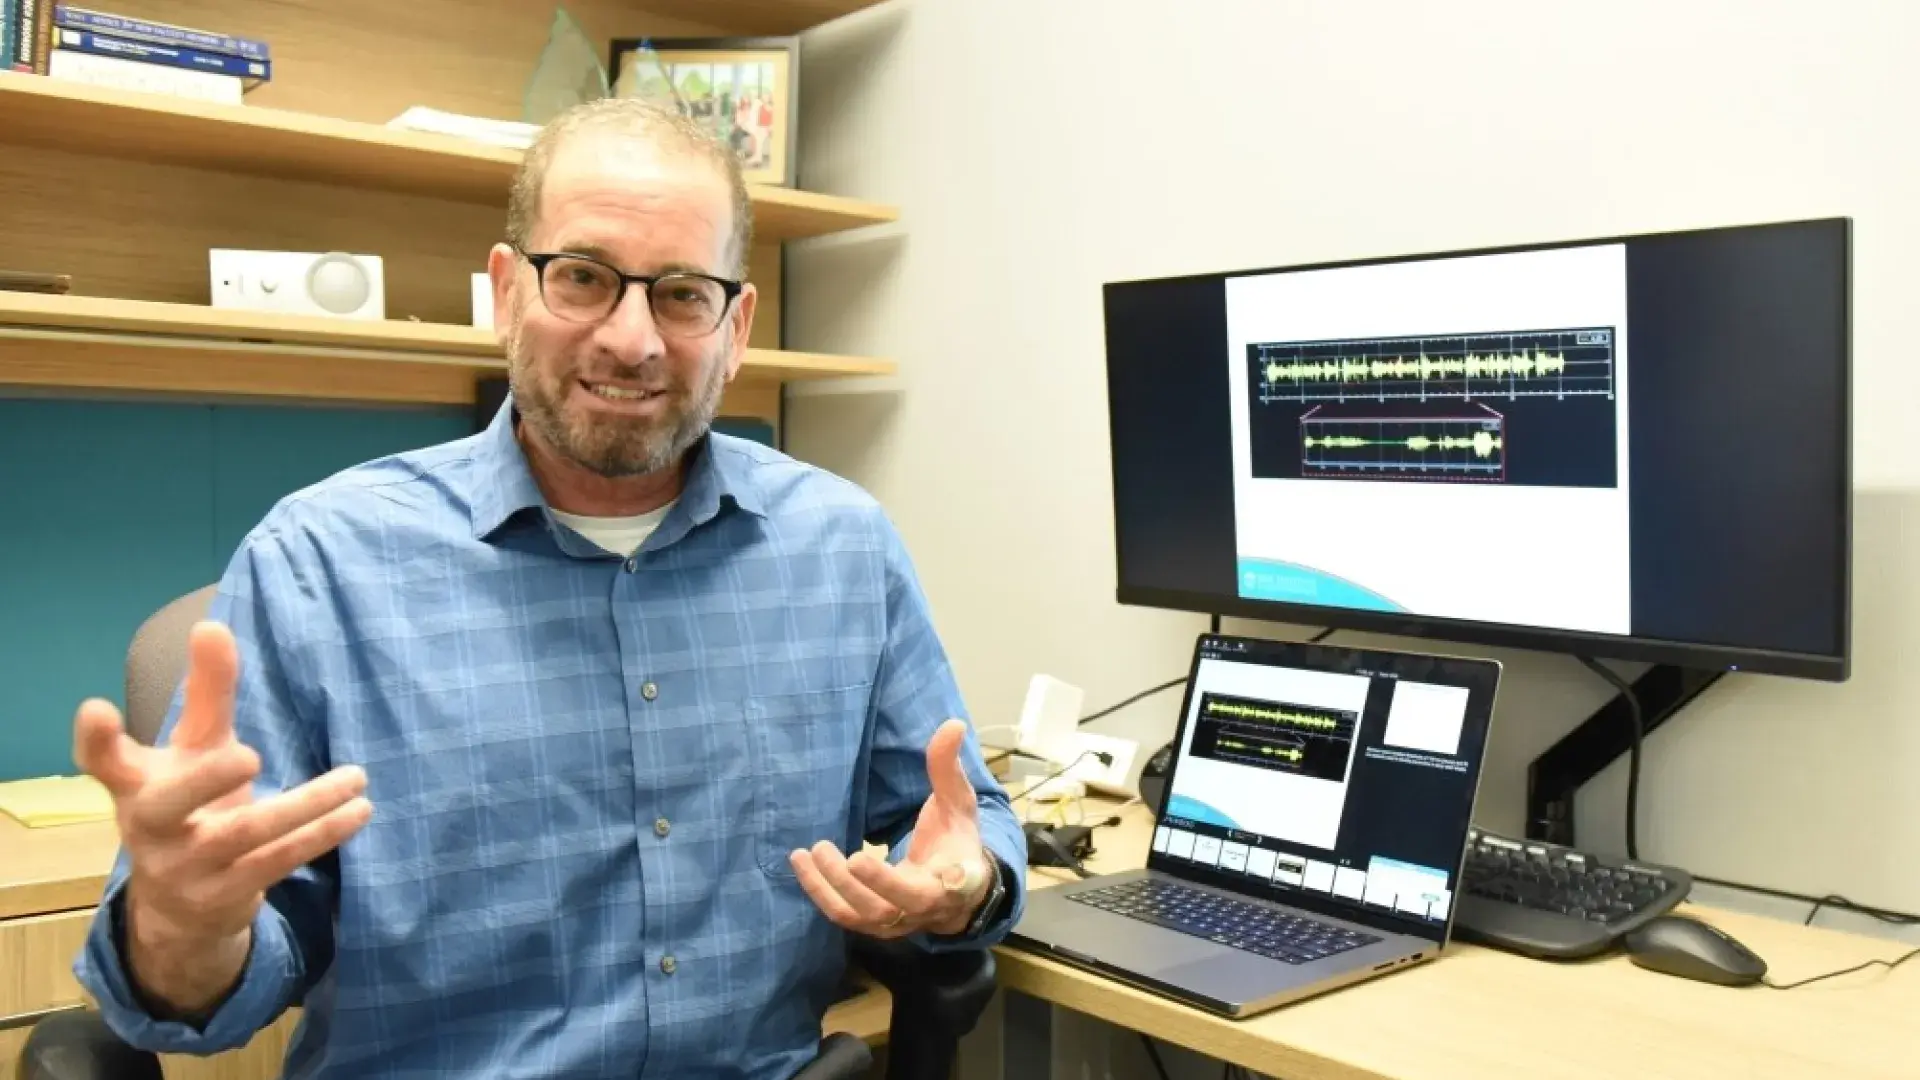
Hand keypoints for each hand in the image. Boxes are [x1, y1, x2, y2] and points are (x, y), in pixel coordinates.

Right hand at [73, 621, 371, 1012]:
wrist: (182, 906)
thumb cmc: (191, 805)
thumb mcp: (195, 748)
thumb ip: (206, 693)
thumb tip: (212, 625)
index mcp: (135, 785)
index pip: (102, 761)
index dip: (95, 739)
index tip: (96, 708)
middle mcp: (149, 828)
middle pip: (165, 806)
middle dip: (205, 779)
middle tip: (250, 755)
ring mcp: (184, 868)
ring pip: (244, 834)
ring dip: (306, 805)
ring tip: (355, 776)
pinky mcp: (224, 896)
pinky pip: (277, 862)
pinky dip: (320, 834)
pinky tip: (359, 809)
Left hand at [790, 718, 994, 938]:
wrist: (956, 892)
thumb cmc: (956, 840)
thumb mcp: (958, 802)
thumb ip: (947, 768)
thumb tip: (952, 724)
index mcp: (955, 879)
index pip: (948, 886)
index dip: (933, 881)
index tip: (910, 866)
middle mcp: (924, 908)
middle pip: (893, 907)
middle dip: (867, 883)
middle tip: (834, 850)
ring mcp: (897, 921)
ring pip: (862, 915)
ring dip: (831, 886)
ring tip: (810, 851)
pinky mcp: (873, 924)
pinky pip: (843, 914)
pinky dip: (820, 891)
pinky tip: (801, 863)